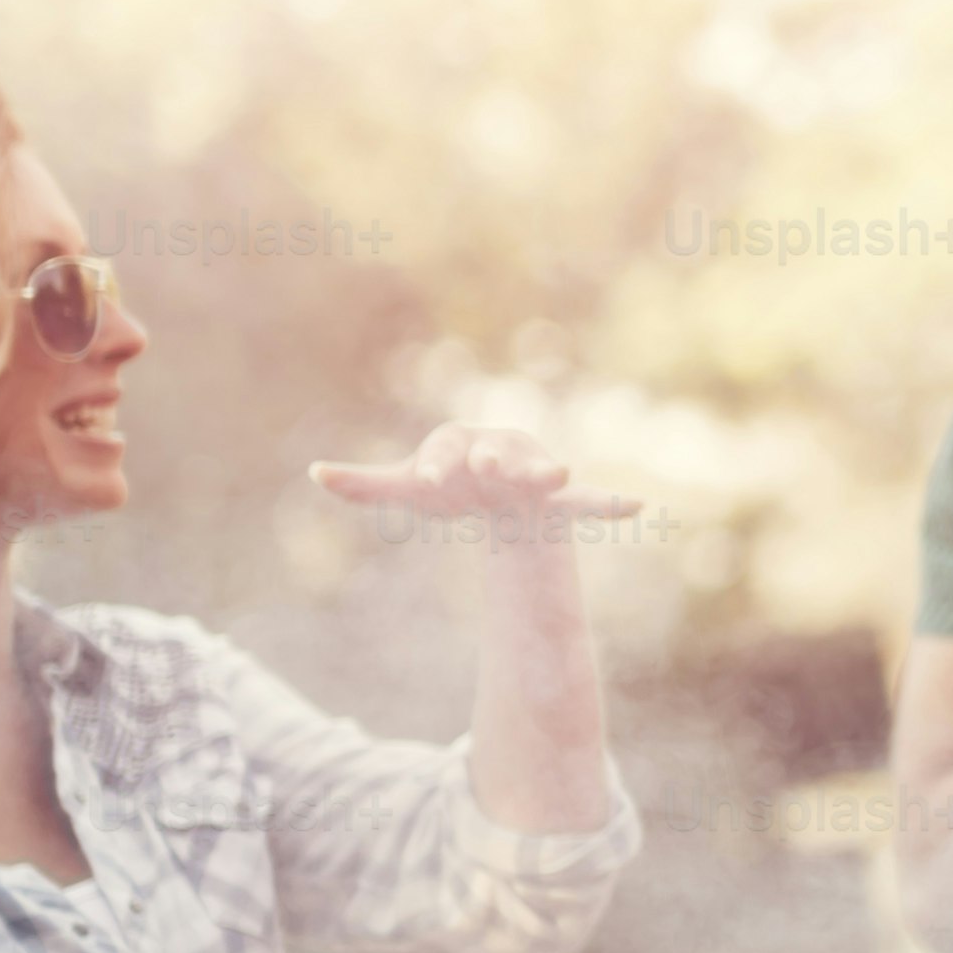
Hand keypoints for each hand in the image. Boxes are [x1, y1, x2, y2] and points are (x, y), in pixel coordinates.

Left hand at [311, 423, 639, 558]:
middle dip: (490, 455)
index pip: (446, 448)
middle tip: (486, 462)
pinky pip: (589, 500)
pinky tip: (637, 508)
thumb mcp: (408, 490)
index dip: (436, 462)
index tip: (427, 478)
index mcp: (460, 443)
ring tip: (558, 474)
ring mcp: (532, 473)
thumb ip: (366, 483)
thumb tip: (314, 473)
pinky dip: (609, 503)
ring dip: (546, 471)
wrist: (502, 497)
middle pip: (494, 450)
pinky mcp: (561, 500)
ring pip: (540, 470)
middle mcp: (500, 450)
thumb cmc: (452, 486)